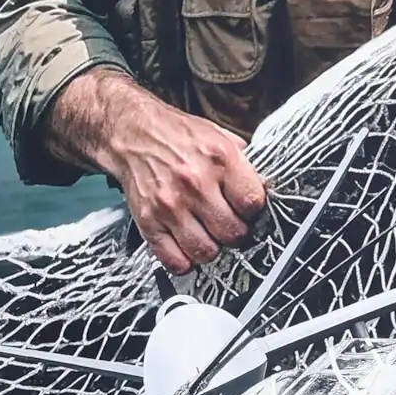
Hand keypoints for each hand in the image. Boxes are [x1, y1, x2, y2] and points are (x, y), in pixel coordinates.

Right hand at [39, 67, 268, 273]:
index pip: (253, 204)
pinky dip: (185, 261)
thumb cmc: (176, 135)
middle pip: (233, 233)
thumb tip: (263, 191)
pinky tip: (187, 246)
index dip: (254, 211)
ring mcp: (171, 205)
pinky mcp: (149, 222)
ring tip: (208, 235)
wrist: (132, 133)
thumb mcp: (218, 136)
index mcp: (220, 158)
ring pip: (207, 252)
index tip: (247, 210)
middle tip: (228, 225)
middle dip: (235, 233)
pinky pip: (175, 261)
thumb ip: (242, 164)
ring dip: (211, 248)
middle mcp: (196, 183)